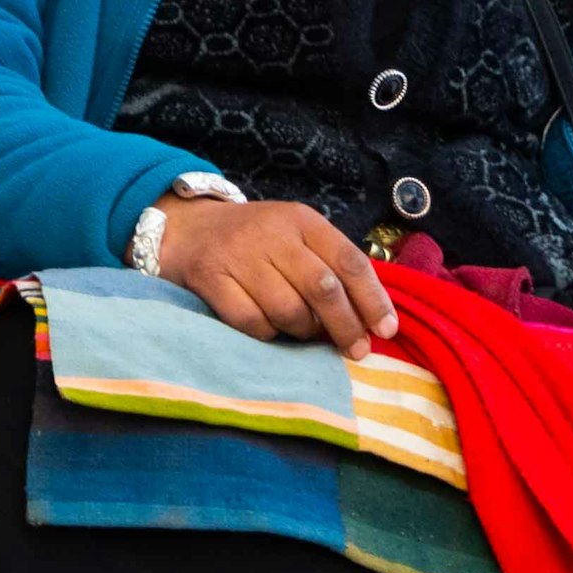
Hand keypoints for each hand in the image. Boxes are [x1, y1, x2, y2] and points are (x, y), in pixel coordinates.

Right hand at [159, 199, 396, 358]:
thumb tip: (372, 317)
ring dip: (305, 331)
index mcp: (303, 221)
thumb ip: (330, 265)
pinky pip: (250, 321)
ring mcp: (239, 256)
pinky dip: (268, 334)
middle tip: (357, 350)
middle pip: (323, 288)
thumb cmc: (255, 240)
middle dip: (346, 325)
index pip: (349, 261)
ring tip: (307, 333)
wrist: (186, 226)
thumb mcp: (296, 236)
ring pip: (288, 309)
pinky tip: (272, 331)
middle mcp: (273, 235)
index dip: (373, 299)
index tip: (387, 330)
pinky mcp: (210, 278)